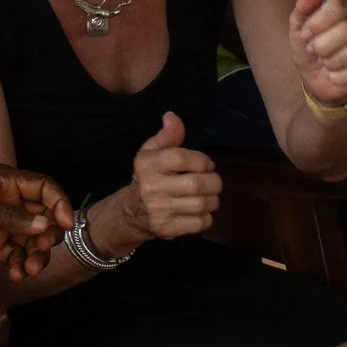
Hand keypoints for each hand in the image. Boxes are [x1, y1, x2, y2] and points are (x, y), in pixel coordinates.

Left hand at [0, 164, 72, 279]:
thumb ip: (7, 217)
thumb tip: (45, 225)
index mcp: (1, 181)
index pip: (42, 187)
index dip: (59, 203)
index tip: (66, 226)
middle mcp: (4, 201)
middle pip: (42, 215)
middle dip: (48, 235)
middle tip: (42, 251)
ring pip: (31, 239)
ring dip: (36, 254)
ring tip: (30, 270)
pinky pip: (15, 255)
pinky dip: (21, 264)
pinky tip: (16, 274)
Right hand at [120, 112, 220, 240]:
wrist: (132, 211)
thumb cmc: (149, 176)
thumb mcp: (152, 151)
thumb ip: (167, 135)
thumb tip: (172, 116)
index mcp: (148, 164)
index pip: (181, 158)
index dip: (201, 160)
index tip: (206, 165)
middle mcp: (151, 187)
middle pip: (196, 184)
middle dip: (213, 182)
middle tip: (212, 182)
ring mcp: (159, 210)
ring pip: (201, 205)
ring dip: (213, 200)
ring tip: (208, 196)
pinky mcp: (167, 229)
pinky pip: (199, 224)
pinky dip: (206, 217)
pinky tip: (199, 211)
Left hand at [289, 0, 346, 106]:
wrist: (315, 78)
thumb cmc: (308, 47)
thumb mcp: (298, 27)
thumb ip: (303, 7)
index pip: (339, 5)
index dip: (318, 22)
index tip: (305, 34)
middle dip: (322, 45)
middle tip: (314, 50)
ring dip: (330, 62)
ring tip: (326, 62)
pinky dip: (338, 76)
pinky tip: (335, 74)